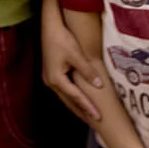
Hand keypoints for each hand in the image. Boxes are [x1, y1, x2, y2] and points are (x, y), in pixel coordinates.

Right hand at [41, 1, 104, 121]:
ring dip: (76, 105)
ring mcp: (49, 78)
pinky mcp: (50, 73)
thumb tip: (99, 85)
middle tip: (94, 122)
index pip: (75, 97)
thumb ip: (87, 71)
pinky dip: (72, 97)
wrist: (49, 26)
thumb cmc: (62, 38)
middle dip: (81, 111)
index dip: (88, 107)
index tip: (99, 117)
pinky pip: (63, 90)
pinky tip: (78, 99)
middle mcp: (50, 82)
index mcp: (56, 79)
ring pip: (65, 96)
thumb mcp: (76, 55)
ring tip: (88, 115)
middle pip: (68, 101)